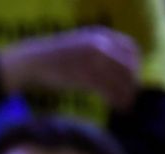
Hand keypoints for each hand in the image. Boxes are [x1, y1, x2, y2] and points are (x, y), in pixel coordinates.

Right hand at [0, 26, 139, 110]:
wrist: (29, 63)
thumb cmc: (51, 59)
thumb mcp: (79, 47)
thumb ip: (97, 52)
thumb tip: (114, 68)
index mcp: (100, 35)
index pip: (131, 48)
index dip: (136, 66)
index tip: (132, 80)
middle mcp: (99, 44)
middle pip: (129, 65)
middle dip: (133, 83)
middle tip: (131, 97)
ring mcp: (91, 60)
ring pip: (120, 78)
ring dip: (126, 94)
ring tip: (125, 106)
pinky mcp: (83, 76)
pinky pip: (106, 89)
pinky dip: (114, 99)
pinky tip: (115, 107)